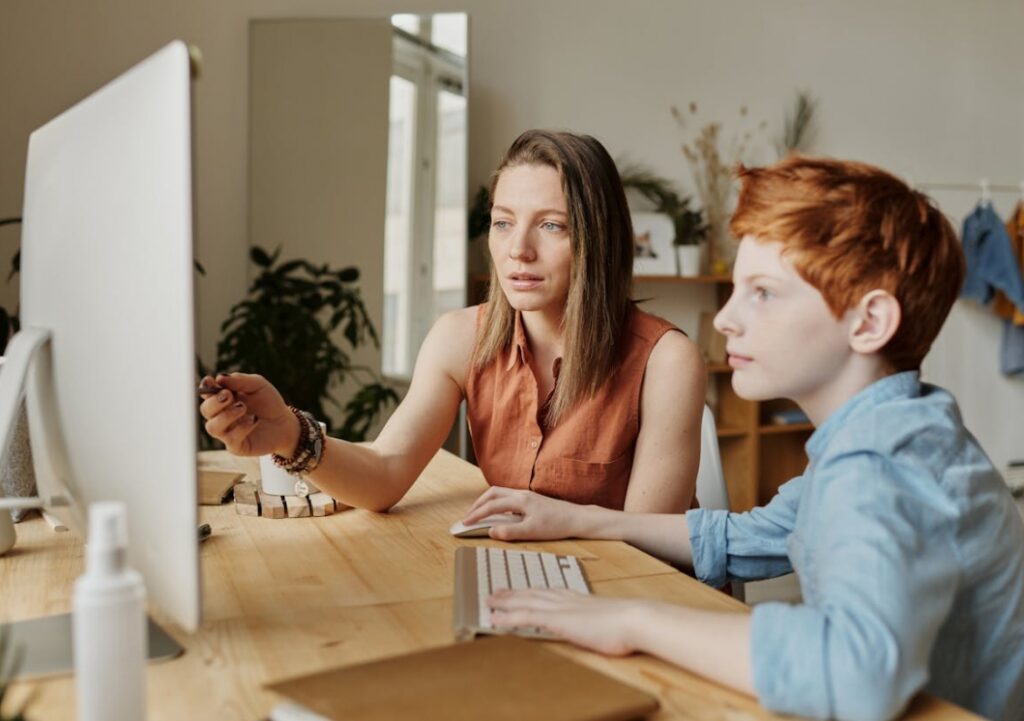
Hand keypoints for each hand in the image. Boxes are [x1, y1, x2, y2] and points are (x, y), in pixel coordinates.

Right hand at [198, 372, 298, 456]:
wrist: (285, 422)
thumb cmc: (269, 402)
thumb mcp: (258, 385)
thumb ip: (240, 380)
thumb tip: (219, 378)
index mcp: (223, 399)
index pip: (206, 393)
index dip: (205, 387)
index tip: (210, 381)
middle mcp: (221, 416)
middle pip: (205, 410)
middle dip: (214, 402)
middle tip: (229, 395)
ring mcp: (227, 432)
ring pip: (212, 427)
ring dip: (226, 416)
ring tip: (243, 407)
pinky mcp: (236, 446)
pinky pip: (230, 439)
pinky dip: (241, 428)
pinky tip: (254, 420)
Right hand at [462, 487, 586, 540]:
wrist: (576, 518)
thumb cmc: (557, 525)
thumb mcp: (532, 532)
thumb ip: (510, 532)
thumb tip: (491, 531)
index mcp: (520, 500)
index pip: (491, 505)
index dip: (476, 514)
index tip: (465, 523)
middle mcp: (521, 494)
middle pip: (492, 493)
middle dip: (478, 504)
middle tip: (468, 517)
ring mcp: (526, 495)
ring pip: (500, 493)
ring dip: (487, 502)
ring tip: (479, 514)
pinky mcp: (531, 499)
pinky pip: (508, 497)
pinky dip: (497, 503)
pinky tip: (498, 514)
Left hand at [488, 589, 647, 655]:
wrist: (634, 618)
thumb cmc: (628, 623)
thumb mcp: (610, 619)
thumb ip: (599, 619)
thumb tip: (601, 625)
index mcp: (578, 598)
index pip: (548, 592)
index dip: (531, 591)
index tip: (521, 590)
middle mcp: (566, 599)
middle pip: (533, 593)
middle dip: (513, 593)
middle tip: (496, 592)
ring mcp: (560, 608)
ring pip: (525, 602)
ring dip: (505, 602)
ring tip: (489, 601)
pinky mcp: (558, 620)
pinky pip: (525, 617)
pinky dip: (507, 617)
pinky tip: (495, 619)